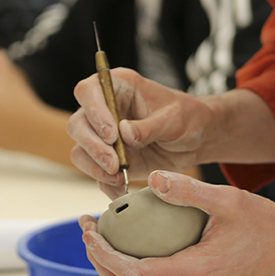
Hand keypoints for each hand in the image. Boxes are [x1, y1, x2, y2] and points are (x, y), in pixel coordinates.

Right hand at [69, 69, 217, 198]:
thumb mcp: (174, 119)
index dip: (94, 111)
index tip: (112, 134)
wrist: (196, 140)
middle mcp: (105, 109)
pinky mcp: (108, 158)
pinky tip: (122, 189)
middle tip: (114, 164)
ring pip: (80, 150)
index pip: (89, 91)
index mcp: (120, 87)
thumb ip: (149, 126)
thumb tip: (124, 133)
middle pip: (78, 124)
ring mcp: (103, 135)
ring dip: (95, 167)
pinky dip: (105, 183)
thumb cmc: (187, 118)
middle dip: (93, 146)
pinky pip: (95, 172)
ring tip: (119, 177)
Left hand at [78, 170, 274, 275]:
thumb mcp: (227, 199)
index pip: (134, 274)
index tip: (91, 230)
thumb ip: (188, 190)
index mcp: (194, 271)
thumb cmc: (261, 221)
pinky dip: (132, 262)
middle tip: (88, 228)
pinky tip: (131, 234)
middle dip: (99, 260)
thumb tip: (151, 177)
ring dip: (112, 262)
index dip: (105, 254)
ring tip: (102, 230)